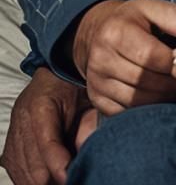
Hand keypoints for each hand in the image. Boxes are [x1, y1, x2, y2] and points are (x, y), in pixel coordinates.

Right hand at [0, 67, 87, 184]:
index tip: (71, 176)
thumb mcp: (88, 98)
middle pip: (33, 168)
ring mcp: (12, 140)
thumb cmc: (73, 87)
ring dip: (44, 182)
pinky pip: (19, 176)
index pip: (47, 145)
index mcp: (40, 107)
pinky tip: (50, 176)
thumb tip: (87, 149)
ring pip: (24, 177)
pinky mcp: (8, 153)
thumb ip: (89, 122)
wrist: (53, 78)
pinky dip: (34, 180)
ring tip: (65, 177)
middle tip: (74, 177)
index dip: (60, 165)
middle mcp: (20, 124)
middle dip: (53, 179)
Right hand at [72, 0, 175, 114]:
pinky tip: (162, 95)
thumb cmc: (141, 19)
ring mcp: (96, 81)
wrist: (101, 30)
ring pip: (138, 99)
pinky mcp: (97, 98)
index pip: (153, 56)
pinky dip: (149, 107)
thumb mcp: (163, 11)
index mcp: (118, 30)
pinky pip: (127, 112)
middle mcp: (101, 57)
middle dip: (174, 80)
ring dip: (164, 96)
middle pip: (145, 80)